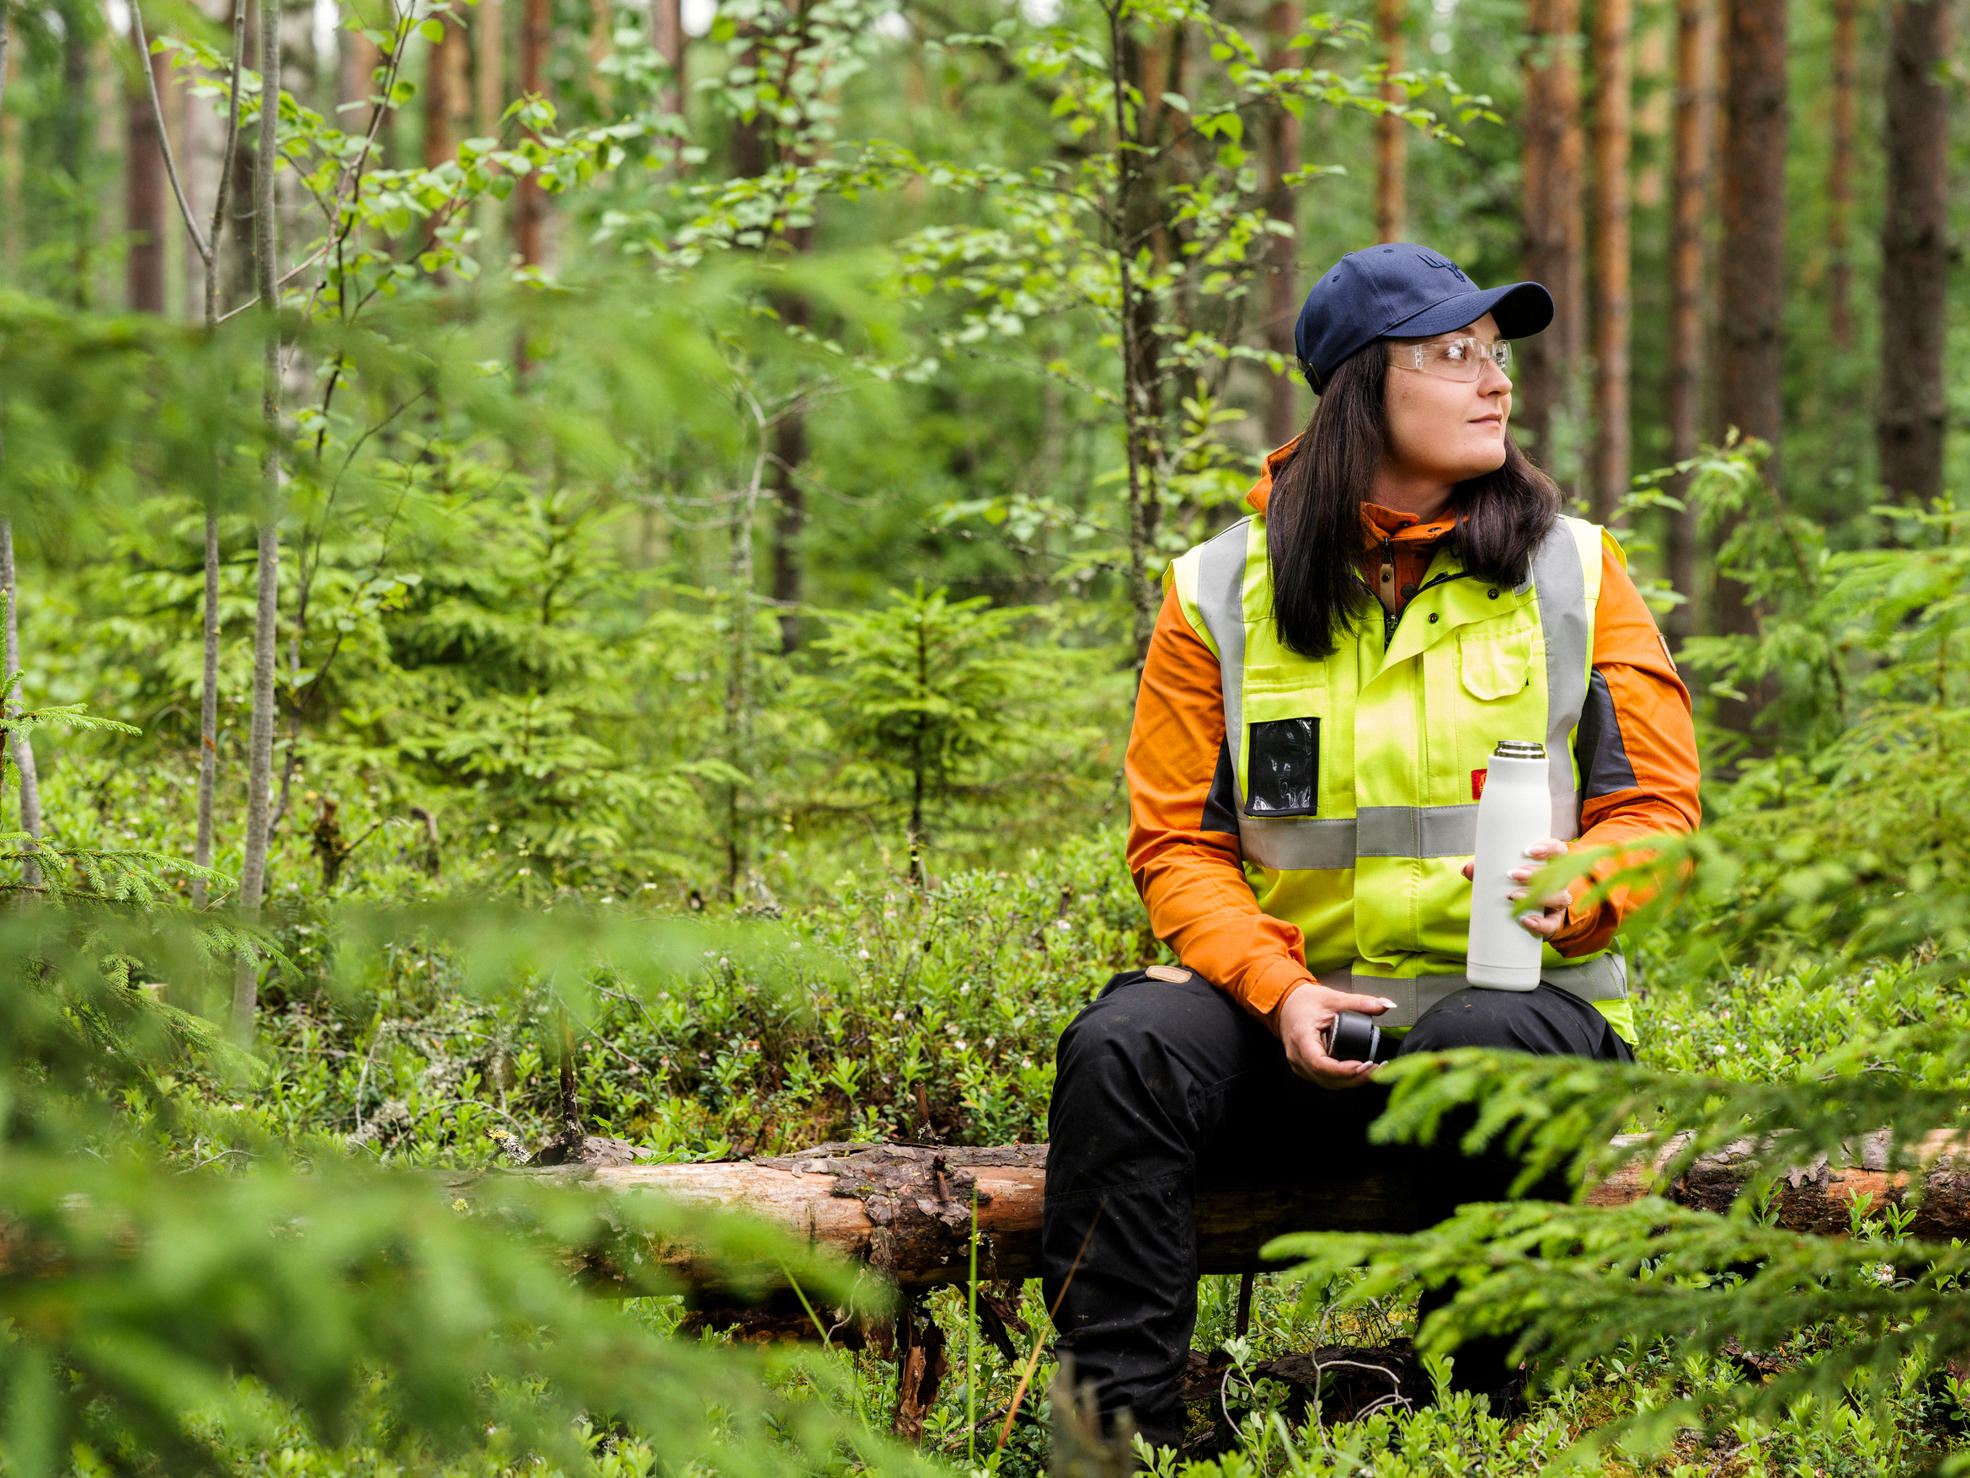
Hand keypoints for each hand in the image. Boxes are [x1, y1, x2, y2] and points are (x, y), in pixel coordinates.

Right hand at [1276, 980, 1399, 1087]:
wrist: (1286, 1004)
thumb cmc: (1306, 1002)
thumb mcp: (1333, 999)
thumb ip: (1361, 1002)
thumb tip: (1387, 1005)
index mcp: (1302, 1038)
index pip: (1320, 1063)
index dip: (1343, 1070)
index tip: (1365, 1064)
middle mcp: (1297, 1056)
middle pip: (1326, 1078)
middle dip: (1354, 1078)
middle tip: (1377, 1069)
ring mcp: (1299, 1065)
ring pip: (1326, 1083)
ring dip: (1350, 1081)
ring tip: (1373, 1070)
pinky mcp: (1305, 1068)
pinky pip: (1324, 1080)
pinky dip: (1342, 1079)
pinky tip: (1359, 1071)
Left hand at [1461, 836, 1572, 939]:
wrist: (1525, 915)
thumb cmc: (1514, 886)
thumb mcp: (1501, 876)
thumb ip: (1484, 871)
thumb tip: (1466, 869)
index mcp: (1550, 864)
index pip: (1558, 850)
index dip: (1548, 848)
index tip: (1528, 851)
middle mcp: (1559, 881)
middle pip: (1556, 873)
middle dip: (1534, 873)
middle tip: (1511, 874)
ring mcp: (1558, 901)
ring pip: (1558, 896)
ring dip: (1535, 895)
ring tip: (1513, 895)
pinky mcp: (1554, 921)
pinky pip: (1552, 923)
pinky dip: (1540, 924)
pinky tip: (1526, 921)